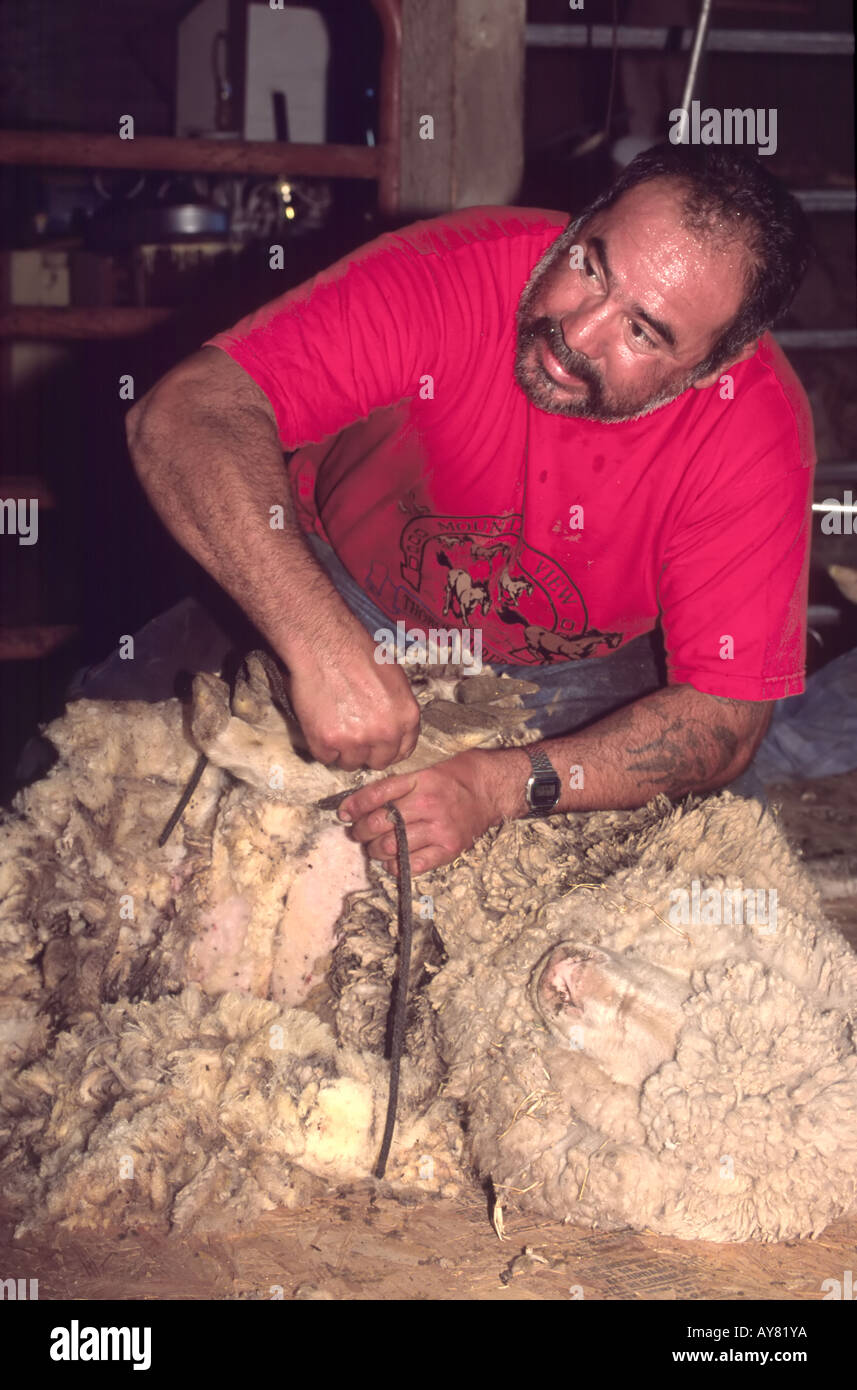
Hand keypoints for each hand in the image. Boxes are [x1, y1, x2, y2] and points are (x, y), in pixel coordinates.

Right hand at [288, 622, 420, 770]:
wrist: (324, 643)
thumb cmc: (358, 652)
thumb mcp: (394, 680)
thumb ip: (396, 709)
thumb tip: (391, 728)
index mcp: (407, 717)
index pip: (403, 751)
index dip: (388, 749)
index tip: (377, 745)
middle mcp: (386, 733)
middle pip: (378, 762)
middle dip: (366, 752)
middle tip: (352, 734)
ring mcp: (356, 740)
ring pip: (350, 763)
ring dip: (342, 749)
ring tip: (333, 723)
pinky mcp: (327, 741)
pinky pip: (325, 757)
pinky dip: (321, 745)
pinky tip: (319, 723)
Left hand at [338, 749, 509, 873]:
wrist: (493, 789)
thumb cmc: (458, 776)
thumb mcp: (426, 769)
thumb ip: (396, 785)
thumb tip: (360, 803)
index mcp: (420, 781)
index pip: (377, 795)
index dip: (354, 806)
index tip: (343, 814)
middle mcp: (428, 804)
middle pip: (380, 823)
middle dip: (361, 831)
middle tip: (358, 832)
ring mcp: (439, 828)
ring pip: (391, 846)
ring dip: (375, 850)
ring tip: (375, 846)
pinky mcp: (449, 848)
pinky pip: (413, 864)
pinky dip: (397, 866)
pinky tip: (393, 860)